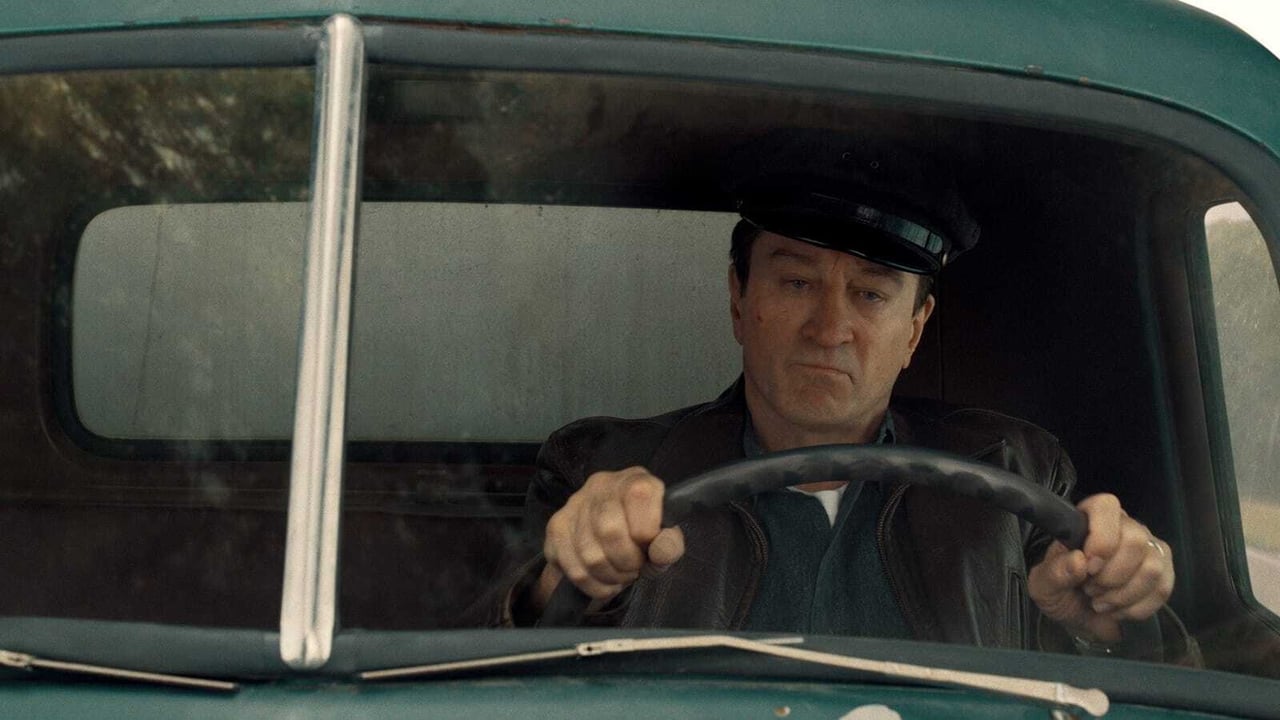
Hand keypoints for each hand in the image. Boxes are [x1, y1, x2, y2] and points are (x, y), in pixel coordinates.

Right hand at [534, 466, 685, 608]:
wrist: (612, 534)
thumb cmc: (644, 533)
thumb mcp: (666, 537)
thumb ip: (670, 544)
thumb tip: (659, 553)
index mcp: (635, 480)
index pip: (639, 497)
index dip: (647, 533)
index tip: (649, 548)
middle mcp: (601, 485)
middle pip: (609, 530)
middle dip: (627, 561)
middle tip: (634, 567)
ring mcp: (574, 505)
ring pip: (589, 555)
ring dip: (610, 576)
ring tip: (620, 574)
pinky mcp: (556, 527)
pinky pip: (574, 568)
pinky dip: (594, 585)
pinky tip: (604, 580)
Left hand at [1028, 493, 1173, 643]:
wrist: (1081, 619)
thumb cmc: (1061, 593)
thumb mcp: (1044, 586)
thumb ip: (1055, 573)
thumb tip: (1078, 560)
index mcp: (1089, 519)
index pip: (1106, 506)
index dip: (1101, 538)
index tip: (1089, 566)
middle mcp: (1124, 526)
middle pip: (1135, 540)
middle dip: (1111, 576)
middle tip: (1090, 589)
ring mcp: (1148, 548)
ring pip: (1151, 567)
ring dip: (1123, 595)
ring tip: (1101, 601)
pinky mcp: (1164, 571)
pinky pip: (1162, 588)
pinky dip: (1136, 608)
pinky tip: (1119, 610)